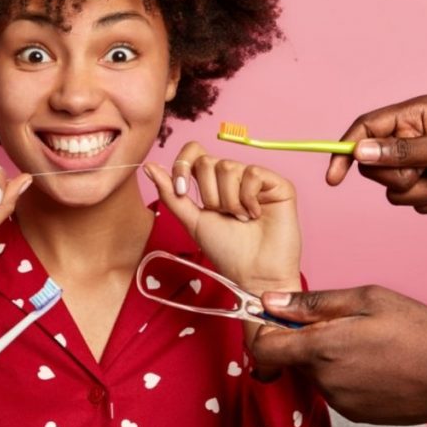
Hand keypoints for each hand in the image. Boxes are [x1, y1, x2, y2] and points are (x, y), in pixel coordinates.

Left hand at [142, 141, 300, 293]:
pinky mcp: (278, 183)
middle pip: (207, 161)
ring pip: (228, 167)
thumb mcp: (191, 220)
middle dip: (208, 195)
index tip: (182, 191)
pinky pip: (252, 172)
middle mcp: (235, 177)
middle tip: (223, 216)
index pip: (194, 153)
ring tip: (242, 219)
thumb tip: (148, 166)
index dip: (183, 166)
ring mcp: (256, 179)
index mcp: (213, 183)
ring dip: (229, 201)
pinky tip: (257, 214)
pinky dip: (248, 198)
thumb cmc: (226, 251)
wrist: (254, 274)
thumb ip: (171, 194)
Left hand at [250, 285, 426, 424]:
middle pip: (290, 359)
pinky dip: (343, 375)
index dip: (264, 331)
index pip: (263, 349)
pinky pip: (334, 389)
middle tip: (340, 323)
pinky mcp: (355, 416)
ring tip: (365, 343)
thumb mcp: (366, 299)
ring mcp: (340, 402)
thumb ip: (312, 303)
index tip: (277, 318)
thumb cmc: (419, 332)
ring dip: (326, 358)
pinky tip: (373, 363)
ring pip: (314, 374)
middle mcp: (325, 381)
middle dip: (303, 340)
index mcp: (322, 349)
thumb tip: (270, 301)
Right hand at [326, 94, 426, 212]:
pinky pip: (414, 202)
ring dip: (422, 193)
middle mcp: (413, 136)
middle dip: (400, 178)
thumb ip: (400, 152)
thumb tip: (359, 151)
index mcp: (413, 115)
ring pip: (394, 189)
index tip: (335, 178)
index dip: (345, 151)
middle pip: (376, 166)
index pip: (365, 129)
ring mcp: (422, 159)